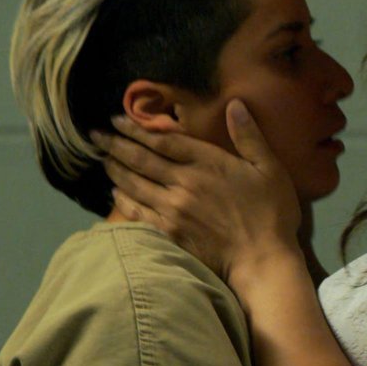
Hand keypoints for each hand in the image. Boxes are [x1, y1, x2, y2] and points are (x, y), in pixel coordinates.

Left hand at [92, 101, 301, 278]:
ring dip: (115, 169)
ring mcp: (174, 209)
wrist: (262, 261)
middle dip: (115, 144)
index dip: (137, 128)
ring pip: (135, 184)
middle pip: (141, 159)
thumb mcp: (269, 169)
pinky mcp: (170, 233)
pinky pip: (138, 212)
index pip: (163, 140)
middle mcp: (184, 183)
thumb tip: (235, 104)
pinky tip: (115, 193)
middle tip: (95, 134)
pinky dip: (123, 200)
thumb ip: (249, 136)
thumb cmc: (271, 214)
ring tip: (101, 159)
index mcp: (208, 163)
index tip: (117, 119)